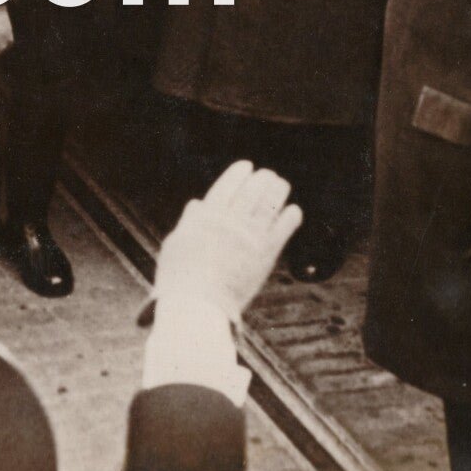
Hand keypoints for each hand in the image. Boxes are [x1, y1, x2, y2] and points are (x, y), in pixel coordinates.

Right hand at [153, 160, 301, 322]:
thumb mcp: (177, 243)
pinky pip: (283, 230)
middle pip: (252, 191)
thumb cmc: (180, 277)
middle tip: (268, 175)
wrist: (198, 304)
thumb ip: (190, 222)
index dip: (239, 173)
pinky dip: (290, 217)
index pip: (227, 185)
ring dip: (277, 192)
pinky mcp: (266, 254)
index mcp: (207, 216)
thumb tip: (197, 205)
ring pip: (270, 205)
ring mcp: (250, 237)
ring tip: (281, 185)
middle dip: (262, 180)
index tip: (247, 166)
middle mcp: (231, 221)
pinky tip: (294, 211)